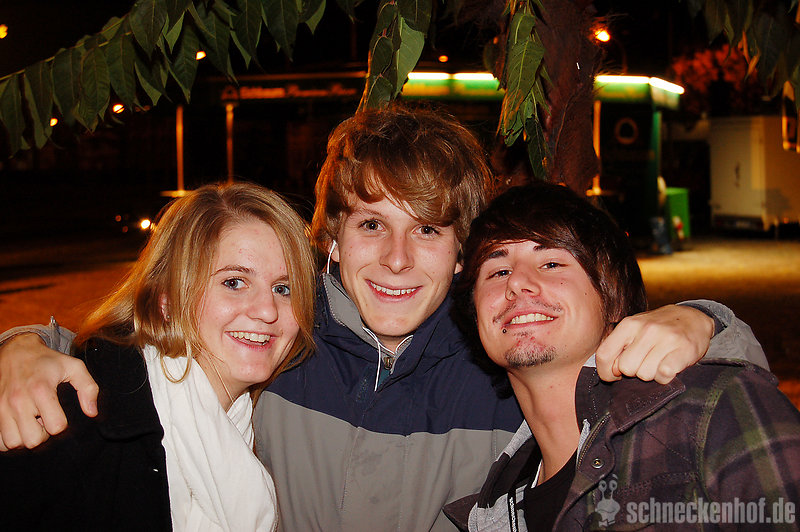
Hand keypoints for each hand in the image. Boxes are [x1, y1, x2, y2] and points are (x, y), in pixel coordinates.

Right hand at [0, 333, 98, 450]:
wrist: (16, 351)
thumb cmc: (47, 361)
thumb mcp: (74, 367)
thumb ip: (88, 388)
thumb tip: (92, 412)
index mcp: (41, 390)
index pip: (56, 426)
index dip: (61, 423)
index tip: (58, 412)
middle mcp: (18, 401)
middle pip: (33, 440)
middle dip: (43, 434)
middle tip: (43, 419)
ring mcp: (2, 407)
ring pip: (14, 443)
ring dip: (25, 436)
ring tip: (30, 421)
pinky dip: (9, 439)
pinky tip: (18, 426)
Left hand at [595, 305, 713, 384]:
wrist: (693, 318)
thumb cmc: (658, 329)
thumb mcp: (634, 330)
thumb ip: (618, 348)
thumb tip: (612, 371)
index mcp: (629, 324)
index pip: (604, 354)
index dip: (606, 371)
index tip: (615, 374)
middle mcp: (646, 329)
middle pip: (625, 368)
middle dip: (633, 371)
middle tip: (644, 362)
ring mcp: (666, 339)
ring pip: (644, 375)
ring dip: (651, 374)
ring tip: (658, 362)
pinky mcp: (684, 350)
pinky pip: (664, 375)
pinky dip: (665, 377)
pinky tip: (668, 367)